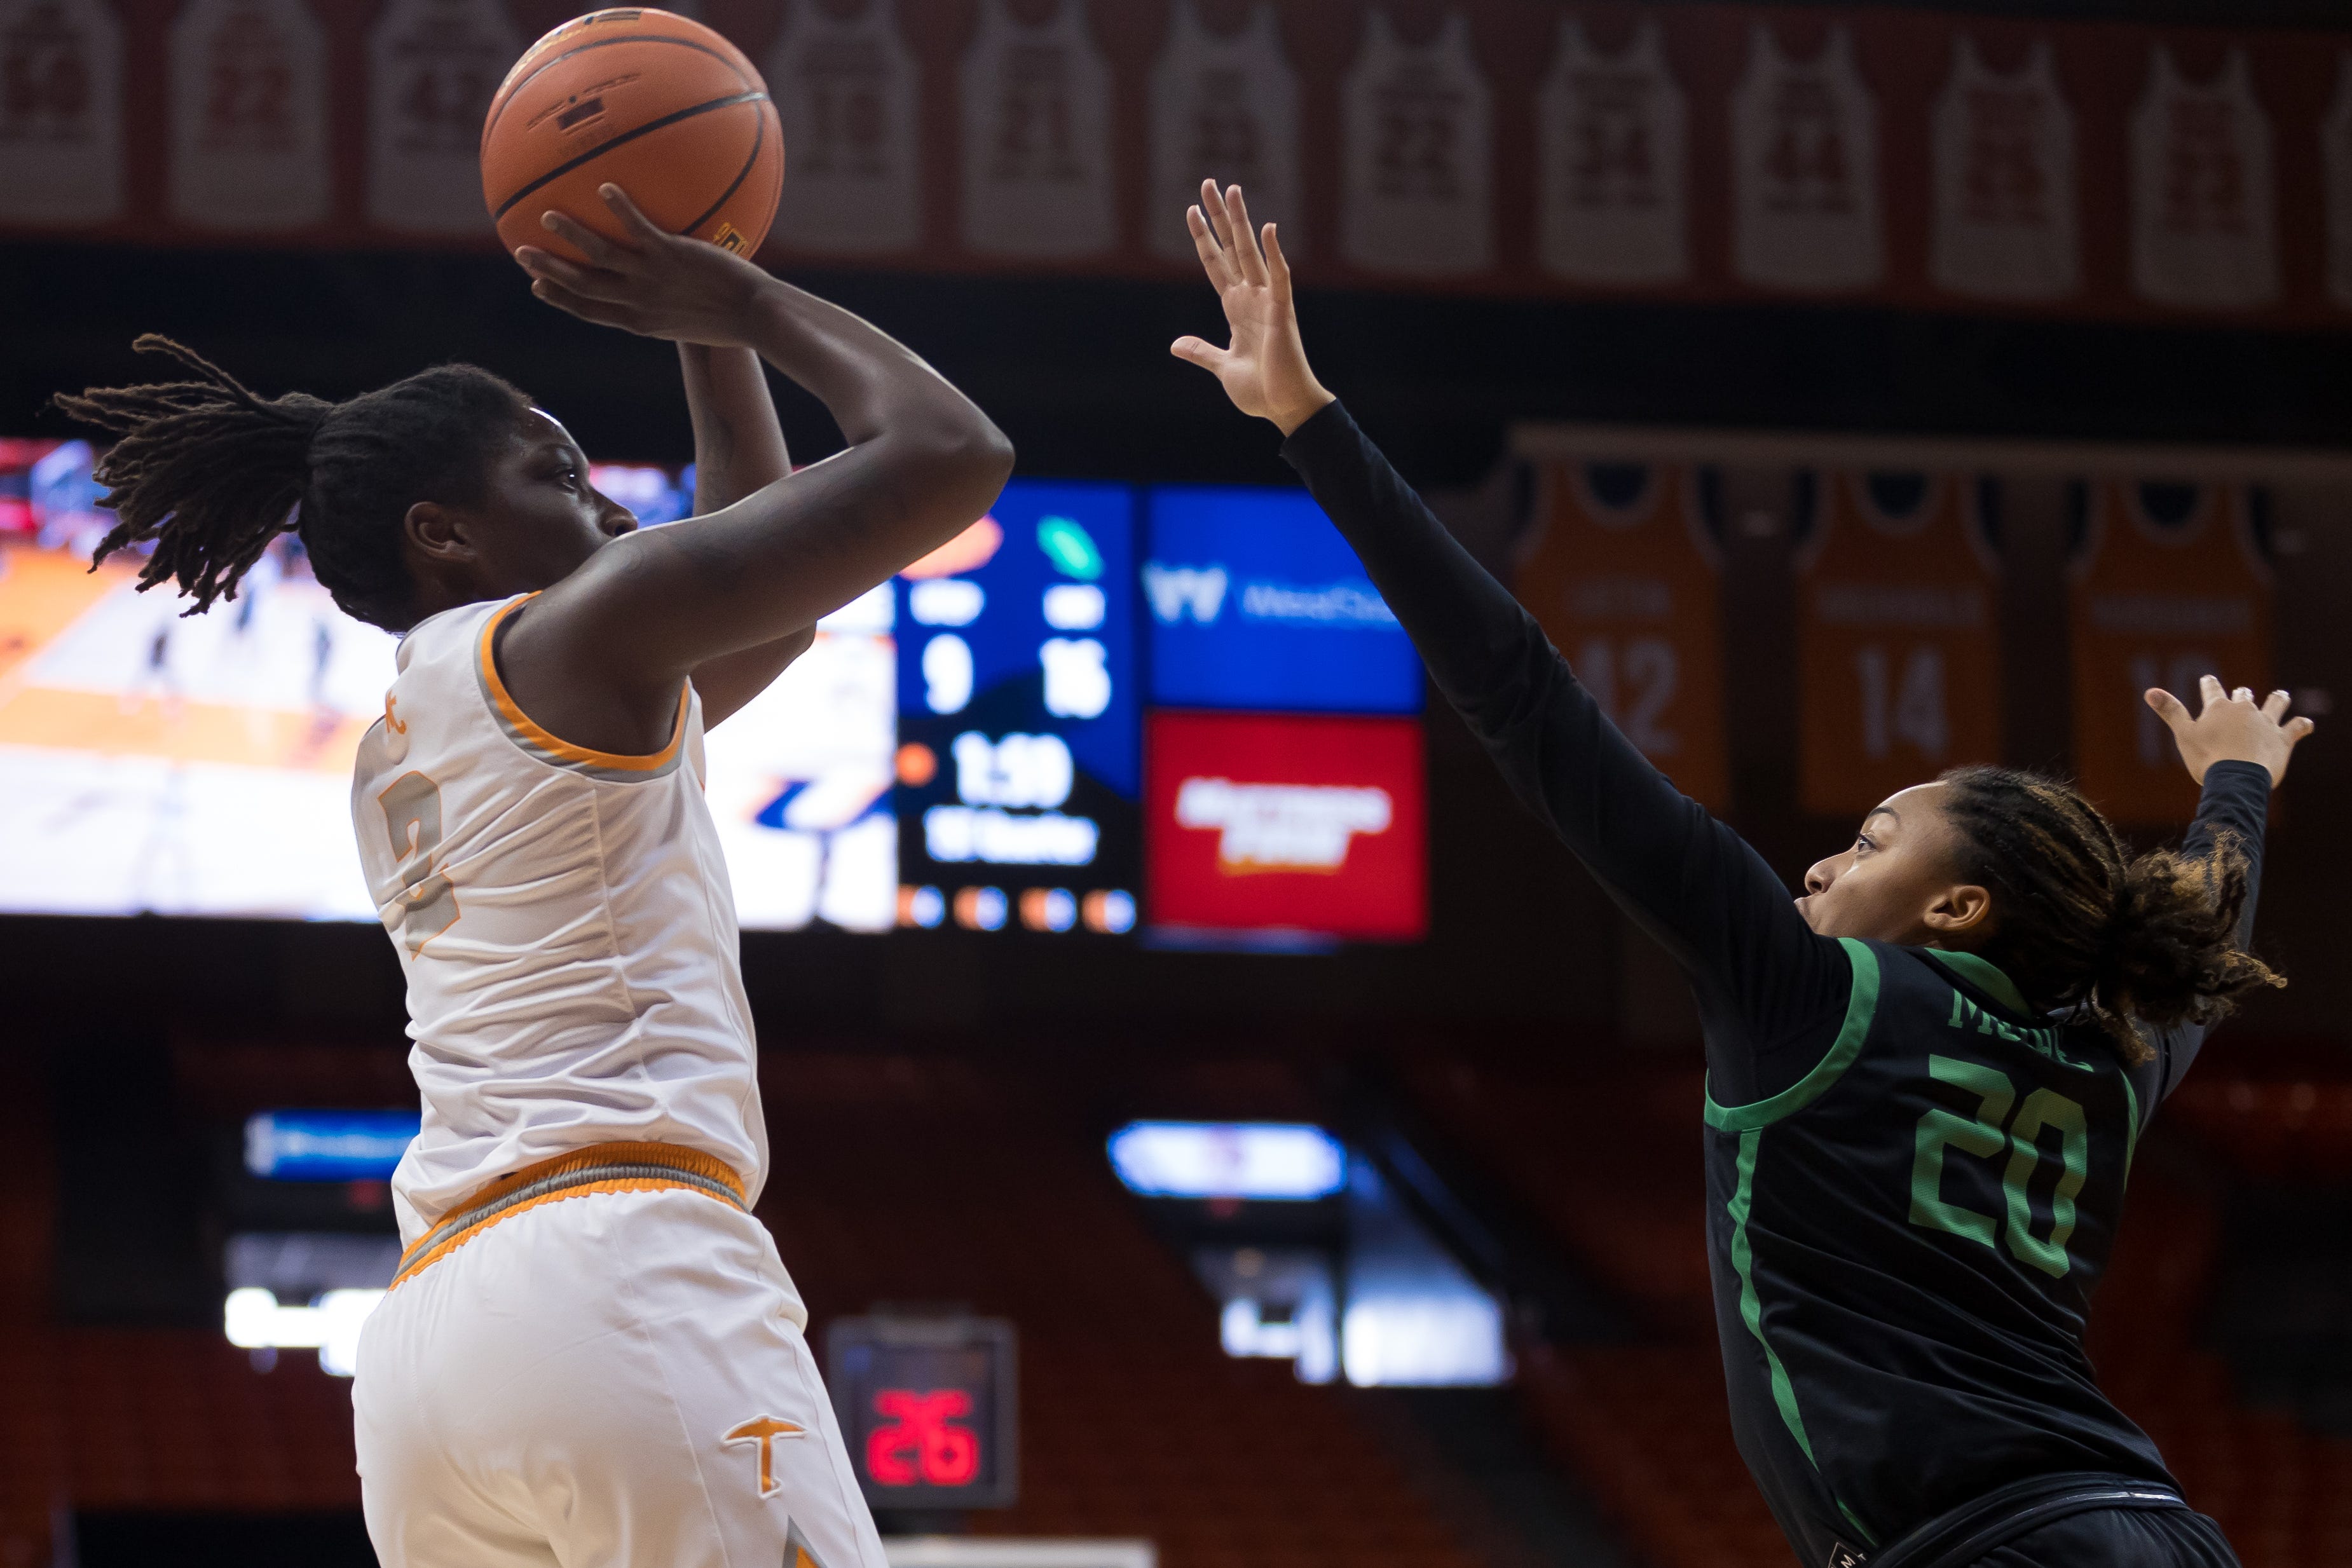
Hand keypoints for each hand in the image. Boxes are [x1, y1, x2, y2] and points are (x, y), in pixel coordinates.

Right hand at [513, 185, 773, 345]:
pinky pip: (640, 229)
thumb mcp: (691, 316)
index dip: (561, 299)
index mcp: (641, 321)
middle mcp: (641, 303)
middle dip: (549, 270)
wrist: (758, 317)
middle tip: (520, 252)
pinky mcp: (674, 256)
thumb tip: (665, 279)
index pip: (590, 312)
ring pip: (601, 257)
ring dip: (572, 237)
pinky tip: (606, 188)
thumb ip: (669, 299)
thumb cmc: (732, 317)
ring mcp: (655, 279)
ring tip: (548, 216)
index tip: (538, 286)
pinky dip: (621, 209)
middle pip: (582, 287)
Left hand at [1170, 181, 1333, 435]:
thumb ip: (1201, 351)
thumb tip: (1176, 345)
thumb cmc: (1260, 390)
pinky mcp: (1282, 313)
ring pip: (1252, 253)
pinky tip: (1268, 229)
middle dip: (1220, 216)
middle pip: (1232, 247)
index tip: (1192, 211)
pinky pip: (1279, 278)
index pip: (1216, 263)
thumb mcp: (1222, 366)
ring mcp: (1267, 302)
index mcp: (1236, 308)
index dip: (1203, 237)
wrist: (1284, 408)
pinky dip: (1274, 254)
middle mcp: (1251, 297)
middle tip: (1209, 183)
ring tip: (1232, 189)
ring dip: (1242, 221)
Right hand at [2147, 676, 2314, 786]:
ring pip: (2275, 704)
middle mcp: (2244, 710)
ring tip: (2280, 696)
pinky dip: (2302, 725)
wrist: (2237, 778)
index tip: (2208, 679)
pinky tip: (2306, 724)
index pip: (2212, 689)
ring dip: (2277, 699)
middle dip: (2242, 695)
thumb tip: (2149, 691)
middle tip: (2242, 694)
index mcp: (2218, 708)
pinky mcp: (2283, 739)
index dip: (2209, 684)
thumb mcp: (2183, 735)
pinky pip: (2297, 727)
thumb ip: (2170, 711)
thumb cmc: (2207, 758)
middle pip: (2243, 696)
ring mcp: (2266, 723)